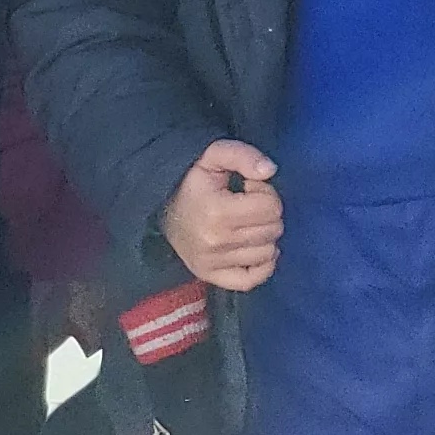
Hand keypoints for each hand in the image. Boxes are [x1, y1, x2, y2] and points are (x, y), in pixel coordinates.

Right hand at [162, 140, 283, 291]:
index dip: (265, 192)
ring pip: (268, 252)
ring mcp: (212, 263)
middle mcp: (214, 242)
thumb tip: (269, 171)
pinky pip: (252, 280)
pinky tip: (256, 247)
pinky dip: (263, 265)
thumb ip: (243, 155)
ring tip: (244, 222)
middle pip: (273, 229)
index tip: (248, 189)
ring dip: (265, 235)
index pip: (271, 206)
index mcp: (216, 212)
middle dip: (267, 213)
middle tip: (246, 205)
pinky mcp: (210, 276)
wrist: (161, 207)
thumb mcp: (214, 155)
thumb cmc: (193, 181)